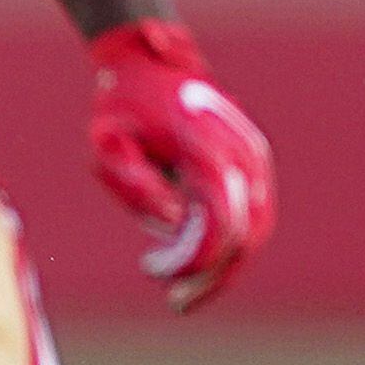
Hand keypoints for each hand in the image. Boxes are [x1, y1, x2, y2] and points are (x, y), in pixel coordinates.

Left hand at [84, 18, 275, 309]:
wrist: (149, 63)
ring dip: (222, 269)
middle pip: (247, 236)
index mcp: (210, 146)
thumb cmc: (122, 105)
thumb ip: (138, 186)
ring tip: (182, 291)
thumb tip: (175, 226)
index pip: (221, 222)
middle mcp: (244, 154)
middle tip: (176, 301)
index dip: (194, 260)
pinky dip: (228, 249)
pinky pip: (252, 218)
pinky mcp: (254, 166)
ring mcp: (255, 159)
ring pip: (256, 232)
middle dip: (212, 277)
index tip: (153, 269)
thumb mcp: (109, 144)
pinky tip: (195, 266)